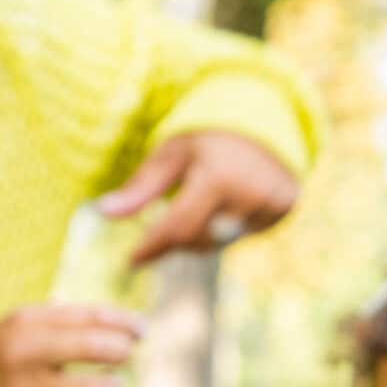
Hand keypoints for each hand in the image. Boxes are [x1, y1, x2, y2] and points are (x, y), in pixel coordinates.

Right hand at [0, 303, 141, 386]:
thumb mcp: (16, 327)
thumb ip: (62, 320)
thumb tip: (119, 321)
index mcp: (25, 321)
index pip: (89, 315)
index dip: (124, 322)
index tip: (142, 330)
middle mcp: (24, 351)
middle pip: (95, 346)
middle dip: (123, 351)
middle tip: (129, 355)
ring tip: (111, 385)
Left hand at [105, 130, 300, 266]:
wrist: (265, 125)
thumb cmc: (208, 140)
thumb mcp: (171, 155)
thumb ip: (141, 187)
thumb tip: (104, 213)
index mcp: (216, 178)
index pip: (178, 226)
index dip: (152, 247)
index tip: (131, 261)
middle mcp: (247, 196)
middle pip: (199, 240)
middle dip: (175, 240)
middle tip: (161, 233)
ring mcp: (270, 206)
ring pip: (219, 242)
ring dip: (199, 236)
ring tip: (197, 207)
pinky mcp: (283, 212)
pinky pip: (242, 236)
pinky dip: (224, 230)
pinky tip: (223, 208)